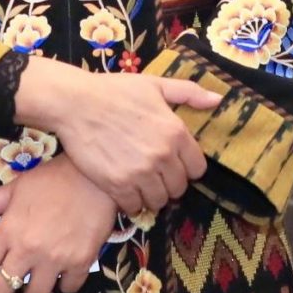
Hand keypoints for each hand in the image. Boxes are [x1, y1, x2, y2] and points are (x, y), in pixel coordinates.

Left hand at [0, 158, 119, 292]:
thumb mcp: (14, 187)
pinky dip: (66, 284)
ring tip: (37, 283)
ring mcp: (55, 259)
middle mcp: (28, 250)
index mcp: (7, 231)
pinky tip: (64, 273)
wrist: (95, 176)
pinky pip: (69, 289)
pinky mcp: (81, 262)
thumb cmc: (51, 179)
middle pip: (2, 292)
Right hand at [15, 58, 215, 215]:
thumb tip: (218, 100)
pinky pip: (134, 207)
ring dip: (151, 195)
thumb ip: (189, 93)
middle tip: (153, 175)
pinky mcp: (117, 185)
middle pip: (179, 188)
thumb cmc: (115, 91)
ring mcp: (140, 172)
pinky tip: (124, 190)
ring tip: (139, 184)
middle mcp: (163, 155)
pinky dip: (131, 203)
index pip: (197, 169)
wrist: (75, 103)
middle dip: (169, 183)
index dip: (185, 168)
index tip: (172, 164)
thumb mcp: (155, 85)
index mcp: (177, 132)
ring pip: (158, 201)